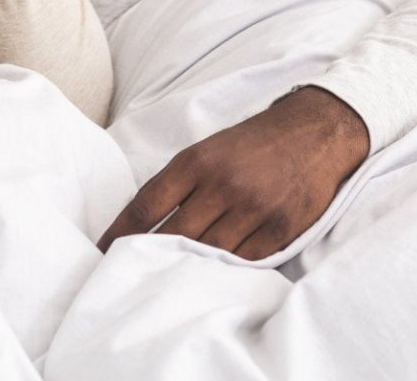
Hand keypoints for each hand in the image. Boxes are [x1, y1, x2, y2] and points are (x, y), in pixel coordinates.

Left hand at [97, 87, 370, 260]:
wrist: (313, 132)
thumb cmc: (253, 143)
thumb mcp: (209, 148)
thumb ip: (179, 181)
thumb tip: (143, 220)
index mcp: (197, 161)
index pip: (146, 204)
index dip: (120, 232)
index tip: (102, 252)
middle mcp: (222, 184)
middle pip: (173, 235)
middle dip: (149, 257)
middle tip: (128, 275)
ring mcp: (253, 209)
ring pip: (208, 252)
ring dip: (187, 268)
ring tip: (166, 284)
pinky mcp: (281, 229)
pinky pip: (244, 261)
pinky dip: (226, 270)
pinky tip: (212, 277)